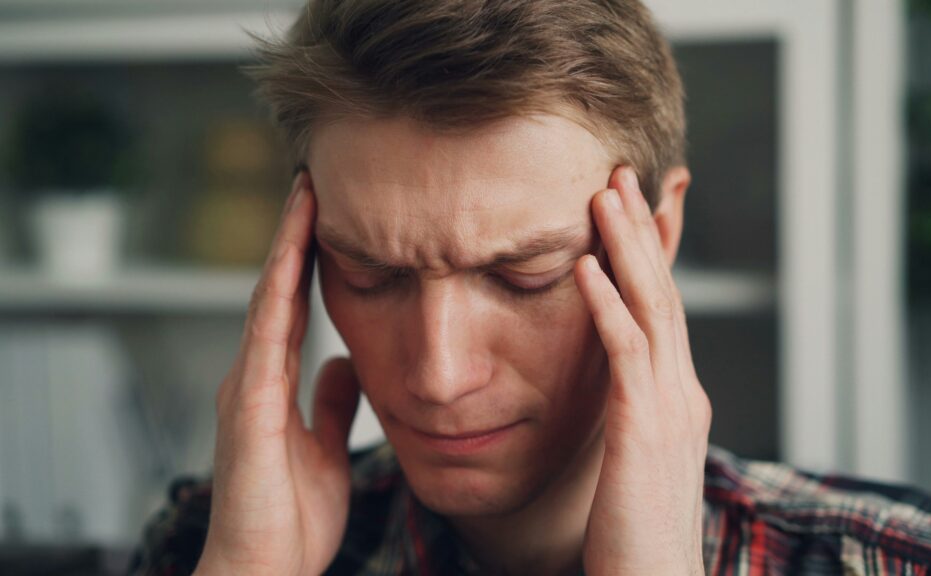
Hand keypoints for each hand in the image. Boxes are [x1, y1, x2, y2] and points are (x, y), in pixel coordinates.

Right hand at [195, 173, 361, 575]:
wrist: (263, 568)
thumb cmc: (289, 518)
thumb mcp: (325, 448)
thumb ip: (331, 404)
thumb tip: (345, 363)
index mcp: (274, 383)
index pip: (294, 306)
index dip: (308, 260)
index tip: (329, 215)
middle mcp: (255, 376)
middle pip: (277, 291)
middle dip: (295, 237)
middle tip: (313, 183)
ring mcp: (248, 388)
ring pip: (268, 302)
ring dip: (285, 249)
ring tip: (305, 198)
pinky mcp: (250, 408)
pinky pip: (266, 340)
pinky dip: (278, 296)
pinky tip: (289, 260)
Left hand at [575, 166, 711, 575]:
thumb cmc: (636, 536)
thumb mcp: (637, 462)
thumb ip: (631, 416)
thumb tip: (613, 390)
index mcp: (679, 398)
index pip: (665, 310)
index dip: (649, 255)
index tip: (628, 208)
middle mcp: (683, 393)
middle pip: (664, 292)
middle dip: (641, 230)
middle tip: (618, 174)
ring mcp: (669, 409)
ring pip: (651, 308)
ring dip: (626, 248)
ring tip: (603, 196)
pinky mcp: (643, 431)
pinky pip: (624, 354)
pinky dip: (606, 306)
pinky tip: (583, 268)